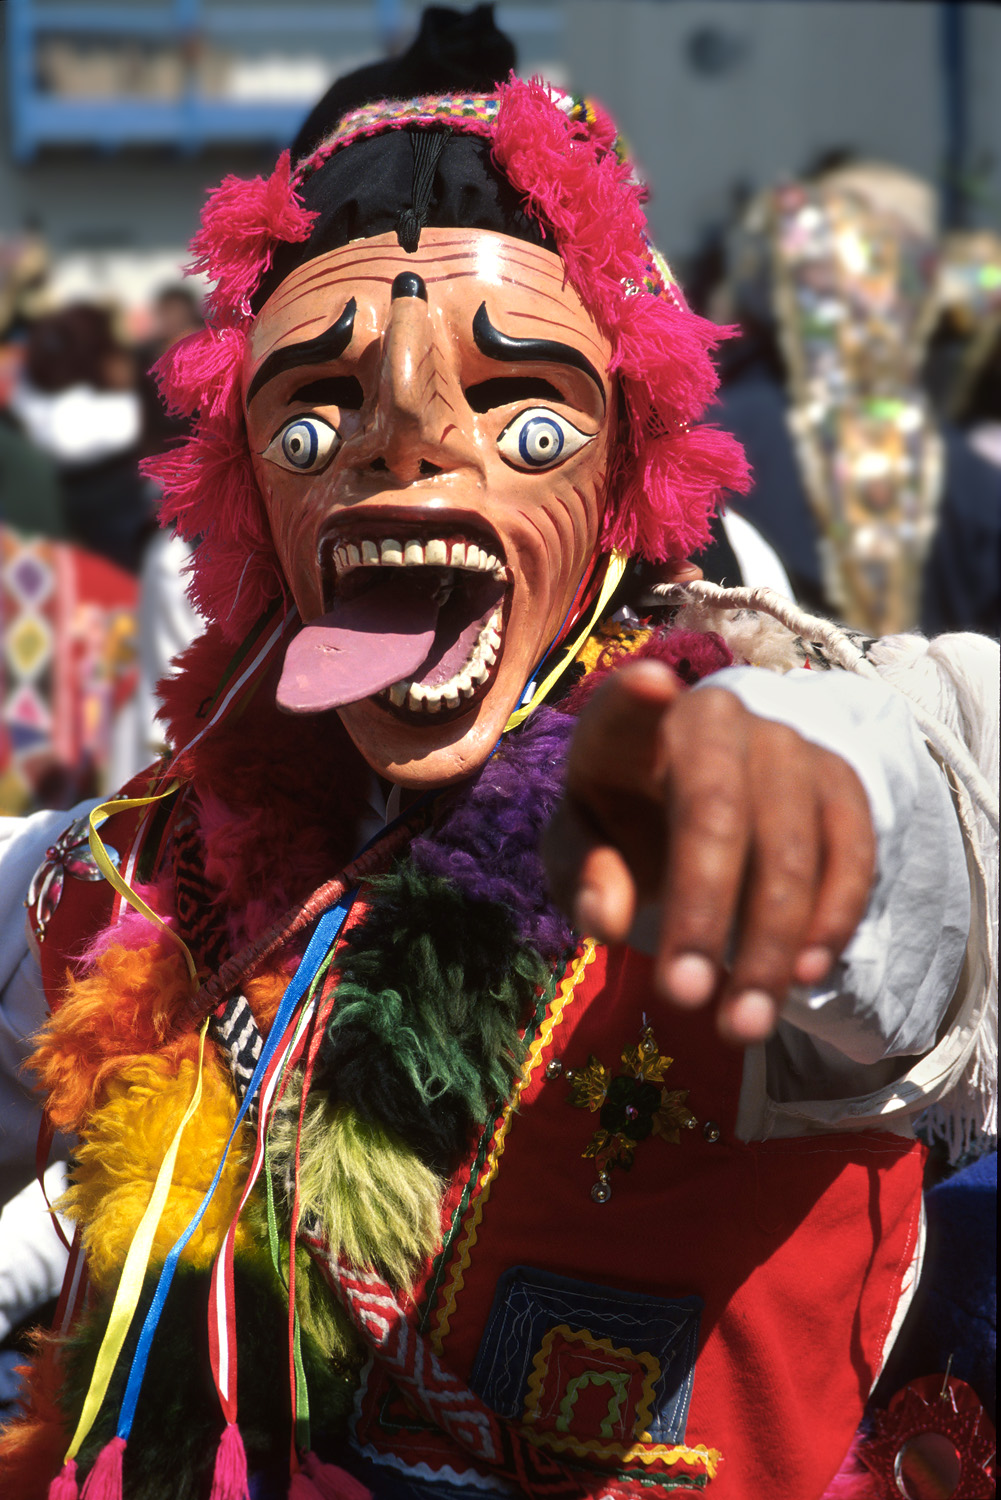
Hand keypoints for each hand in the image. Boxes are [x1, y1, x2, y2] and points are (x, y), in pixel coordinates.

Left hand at [542, 659, 875, 1042]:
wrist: (704, 806)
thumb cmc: (623, 826)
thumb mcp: (581, 850)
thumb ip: (580, 876)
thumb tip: (606, 920)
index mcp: (626, 731)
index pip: (625, 711)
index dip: (637, 700)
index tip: (649, 686)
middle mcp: (712, 720)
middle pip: (716, 806)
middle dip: (703, 908)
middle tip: (685, 998)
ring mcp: (784, 743)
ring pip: (790, 844)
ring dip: (768, 944)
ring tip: (743, 1024)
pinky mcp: (838, 778)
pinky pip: (850, 849)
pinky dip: (831, 917)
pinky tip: (802, 975)